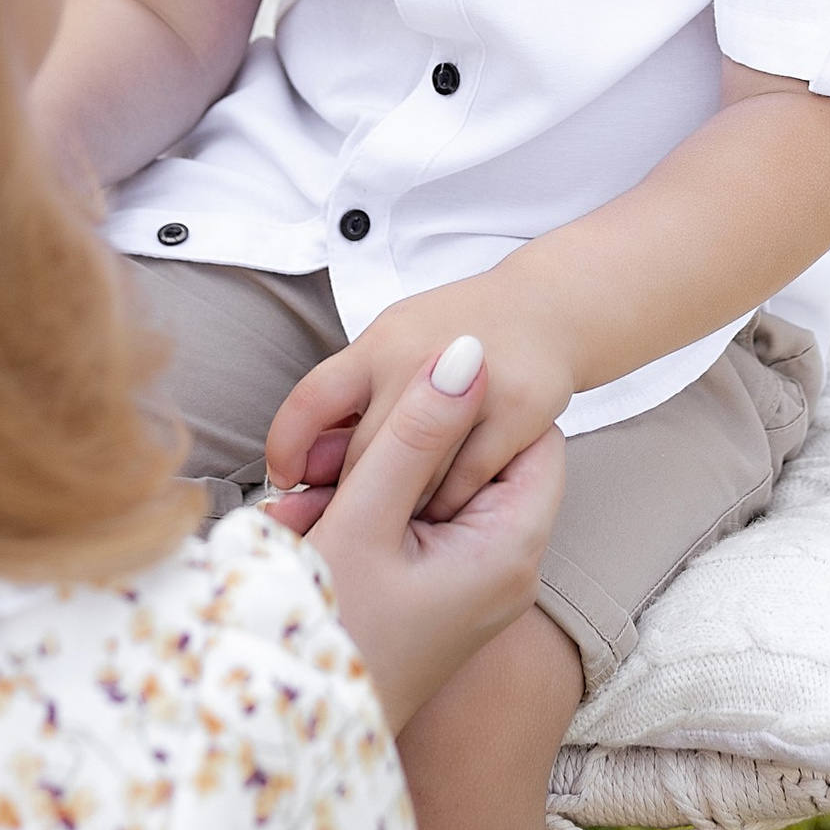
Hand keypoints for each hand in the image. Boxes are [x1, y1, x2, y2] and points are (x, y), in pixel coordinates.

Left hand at [265, 268, 575, 521]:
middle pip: (361, 452)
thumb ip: (351, 400)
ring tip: (395, 519)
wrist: (544, 310)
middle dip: (349, 493)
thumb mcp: (392, 345)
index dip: (286, 447)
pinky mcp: (514, 413)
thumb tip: (303, 467)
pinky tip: (441, 511)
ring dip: (400, 507)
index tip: (285, 479)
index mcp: (378, 344)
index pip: (310, 400)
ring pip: (412, 477)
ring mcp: (469, 387)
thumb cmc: (454, 335)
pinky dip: (447, 507)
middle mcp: (417, 360)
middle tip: (348, 517)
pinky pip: (463, 484)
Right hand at [267, 338, 564, 731]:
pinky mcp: (436, 597)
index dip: (477, 406)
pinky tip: (310, 530)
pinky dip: (367, 516)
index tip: (408, 403)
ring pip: (438, 492)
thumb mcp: (366, 520)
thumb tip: (467, 354)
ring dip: (375, 481)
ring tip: (311, 504)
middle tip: (339, 462)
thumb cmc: (330, 635)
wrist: (289, 733)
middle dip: (410, 447)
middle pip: (480, 463)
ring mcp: (470, 585)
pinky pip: (414, 528)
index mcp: (508, 548)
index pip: (531, 436)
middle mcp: (504, 568)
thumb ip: (414, 432)